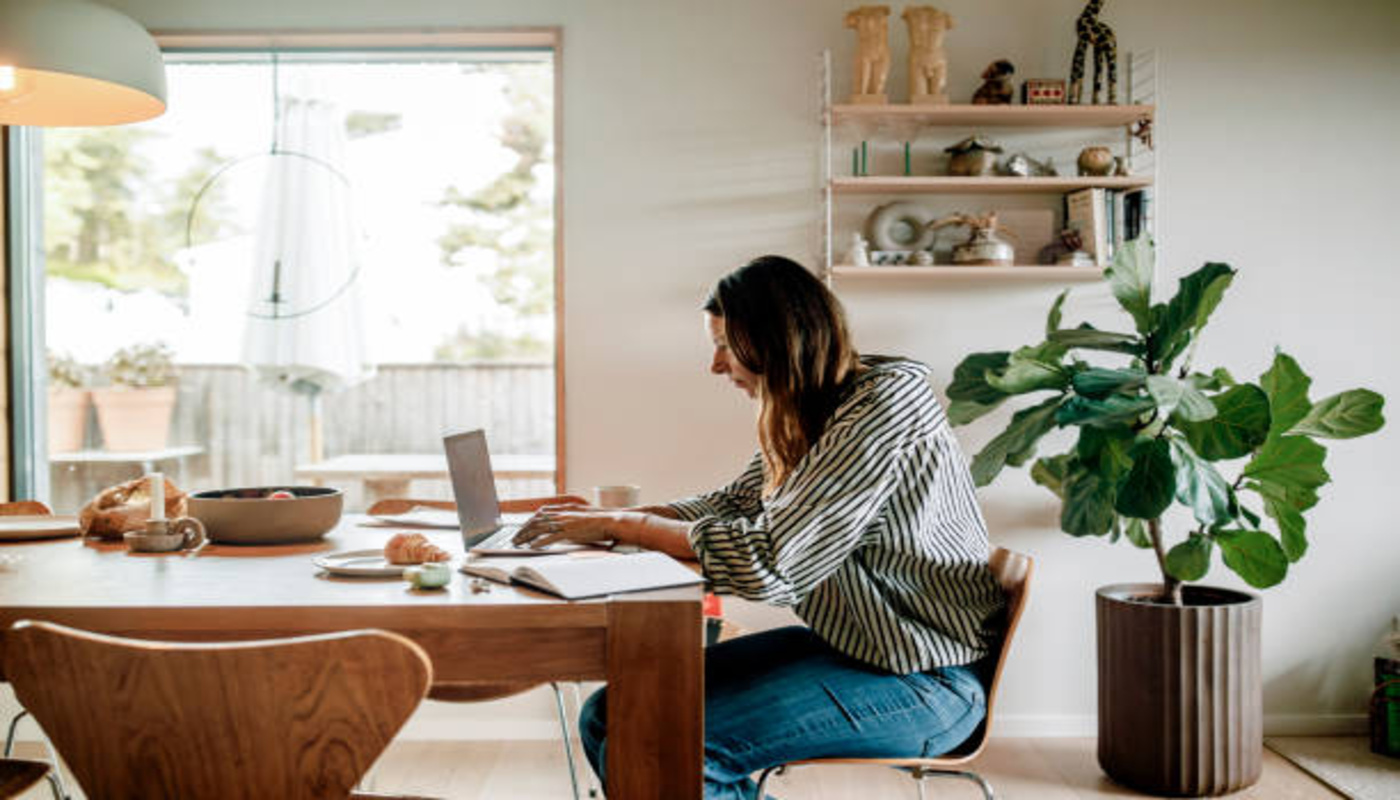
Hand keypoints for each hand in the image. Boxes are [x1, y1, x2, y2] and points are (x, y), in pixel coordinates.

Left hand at [512, 506, 628, 548]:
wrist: (610, 521)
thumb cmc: (598, 521)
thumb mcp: (580, 516)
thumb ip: (569, 519)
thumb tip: (560, 526)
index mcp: (564, 508)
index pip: (541, 513)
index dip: (530, 520)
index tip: (523, 528)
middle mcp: (562, 513)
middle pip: (536, 520)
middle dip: (523, 529)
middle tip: (515, 538)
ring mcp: (564, 522)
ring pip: (540, 528)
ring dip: (526, 536)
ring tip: (518, 543)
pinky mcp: (569, 532)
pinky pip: (550, 537)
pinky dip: (539, 542)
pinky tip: (533, 546)